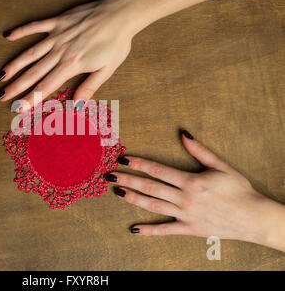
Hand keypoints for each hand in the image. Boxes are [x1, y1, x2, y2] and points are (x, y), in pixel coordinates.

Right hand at [0, 0, 143, 110]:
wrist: (121, 14)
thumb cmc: (117, 43)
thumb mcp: (107, 70)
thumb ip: (89, 87)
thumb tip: (77, 107)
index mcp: (72, 65)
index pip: (47, 86)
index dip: (31, 99)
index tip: (18, 109)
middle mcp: (60, 51)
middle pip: (34, 72)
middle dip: (16, 86)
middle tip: (1, 96)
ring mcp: (57, 35)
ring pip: (30, 53)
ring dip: (14, 65)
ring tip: (1, 76)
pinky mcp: (58, 21)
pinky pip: (36, 26)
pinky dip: (22, 31)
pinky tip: (8, 37)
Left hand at [106, 130, 284, 250]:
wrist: (254, 218)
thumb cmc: (239, 190)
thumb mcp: (221, 166)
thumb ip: (200, 151)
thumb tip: (183, 134)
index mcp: (191, 182)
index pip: (158, 170)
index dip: (139, 163)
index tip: (124, 158)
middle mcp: (185, 199)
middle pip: (150, 188)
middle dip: (128, 180)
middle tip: (110, 176)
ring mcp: (185, 215)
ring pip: (153, 206)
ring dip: (133, 200)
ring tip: (117, 193)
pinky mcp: (189, 228)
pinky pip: (165, 230)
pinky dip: (149, 231)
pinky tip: (134, 229)